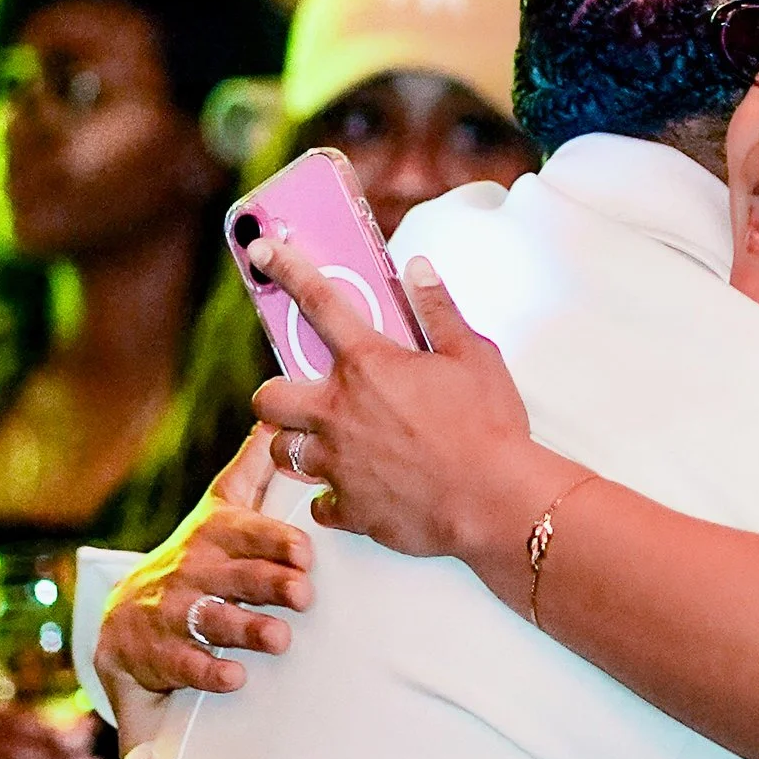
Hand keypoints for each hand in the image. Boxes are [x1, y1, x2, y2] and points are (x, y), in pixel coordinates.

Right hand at [96, 435, 313, 720]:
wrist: (127, 620)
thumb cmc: (197, 558)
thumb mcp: (219, 511)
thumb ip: (252, 471)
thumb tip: (278, 417)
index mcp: (214, 534)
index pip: (247, 532)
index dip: (275, 541)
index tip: (305, 553)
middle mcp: (194, 571)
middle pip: (237, 577)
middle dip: (270, 584)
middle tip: (303, 595)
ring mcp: (175, 613)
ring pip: (213, 620)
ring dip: (247, 629)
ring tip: (278, 637)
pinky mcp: (162, 654)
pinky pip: (186, 664)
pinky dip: (209, 672)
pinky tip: (234, 676)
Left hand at [251, 236, 547, 569]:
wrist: (496, 501)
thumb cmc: (488, 429)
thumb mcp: (473, 355)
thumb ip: (437, 310)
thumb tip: (418, 270)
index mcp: (369, 365)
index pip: (316, 300)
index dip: (285, 268)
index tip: (262, 251)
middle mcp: (339, 412)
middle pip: (267, 398)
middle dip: (275, 394)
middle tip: (302, 396)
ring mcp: (338, 462)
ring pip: (281, 452)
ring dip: (297, 444)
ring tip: (326, 442)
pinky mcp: (349, 508)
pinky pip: (320, 502)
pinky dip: (332, 496)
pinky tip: (354, 489)